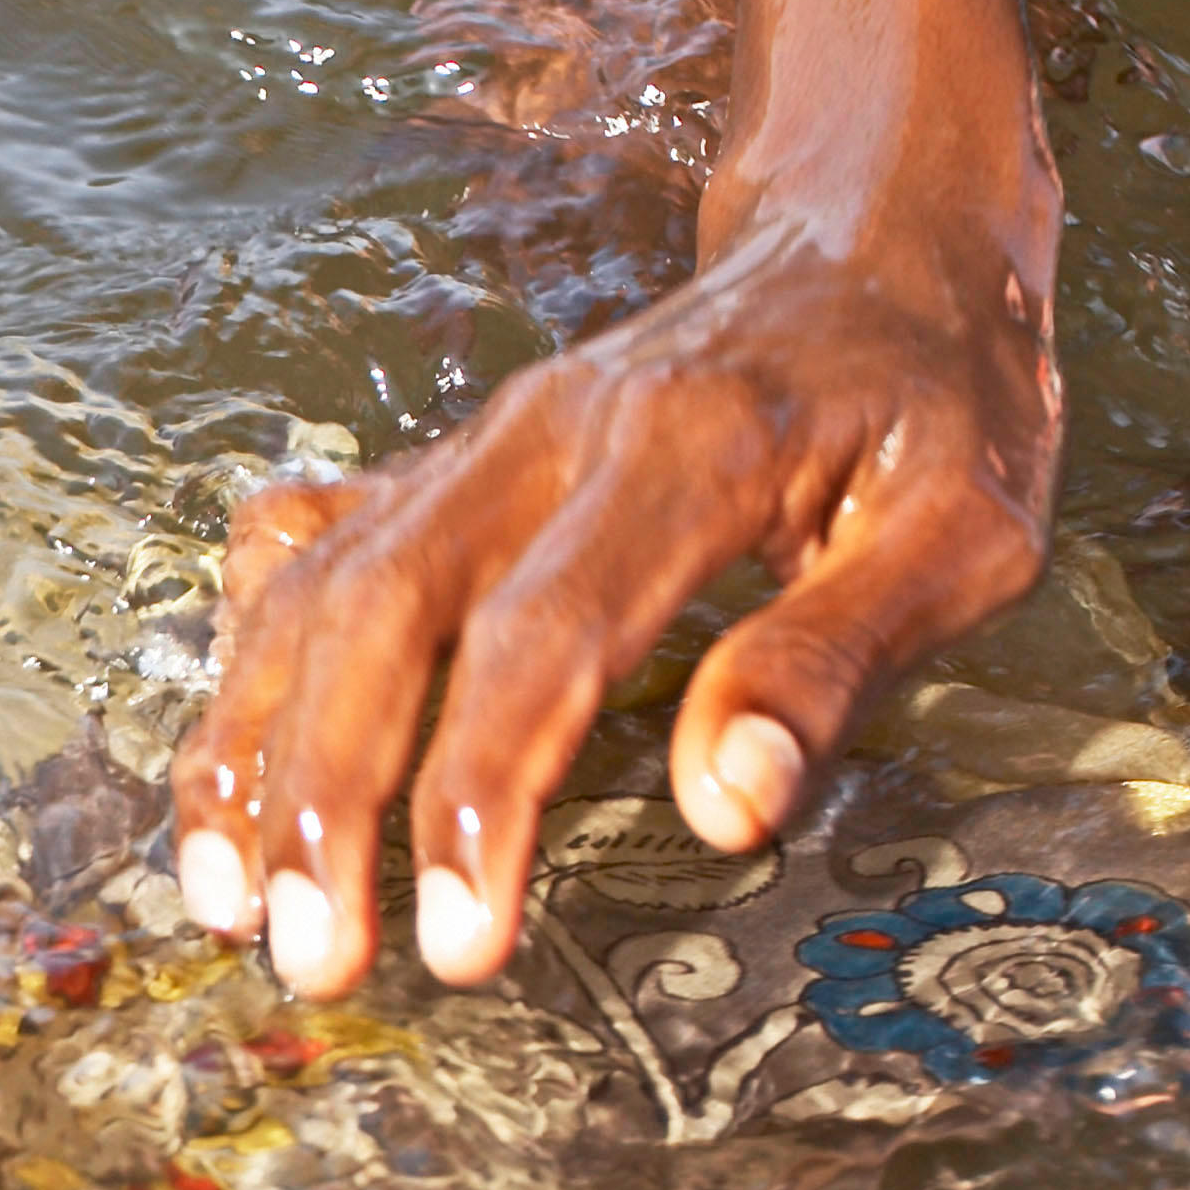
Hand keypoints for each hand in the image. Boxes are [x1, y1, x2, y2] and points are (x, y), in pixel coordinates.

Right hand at [174, 194, 1062, 996]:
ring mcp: (480, 443)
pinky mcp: (446, 461)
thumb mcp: (966, 525)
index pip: (542, 637)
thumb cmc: (935, 396)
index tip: (458, 938)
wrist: (873, 235)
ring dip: (253, 747)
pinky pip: (307, 546)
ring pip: (319, 586)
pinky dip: (244, 651)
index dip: (480, 794)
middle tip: (312, 954)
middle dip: (325, 796)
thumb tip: (731, 805)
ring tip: (222, 898)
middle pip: (384, 612)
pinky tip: (228, 758)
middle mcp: (550, 434)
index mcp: (689, 450)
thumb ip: (841, 657)